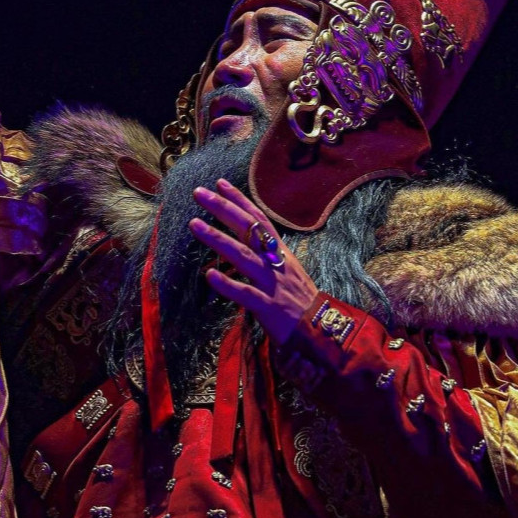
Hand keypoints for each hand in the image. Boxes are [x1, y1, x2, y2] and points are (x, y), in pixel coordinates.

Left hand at [189, 178, 318, 344]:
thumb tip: (244, 238)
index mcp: (279, 253)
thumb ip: (266, 254)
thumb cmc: (300, 301)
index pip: (258, 219)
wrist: (324, 334)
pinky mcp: (269, 308)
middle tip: (198, 192)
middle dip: (222, 209)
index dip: (240, 200)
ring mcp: (272, 284)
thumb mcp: (286, 270)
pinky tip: (209, 275)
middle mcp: (275, 262)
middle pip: (247, 229)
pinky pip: (246, 294)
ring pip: (242, 256)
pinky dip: (228, 284)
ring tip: (193, 224)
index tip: (219, 183)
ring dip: (217, 239)